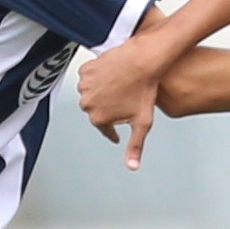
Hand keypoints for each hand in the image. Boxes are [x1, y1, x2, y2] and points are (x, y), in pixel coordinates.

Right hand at [78, 36, 166, 169]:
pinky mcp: (85, 71)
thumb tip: (132, 166)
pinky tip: (112, 77)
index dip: (114, 131)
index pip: (105, 128)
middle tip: (123, 102)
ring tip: (119, 89)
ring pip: (92, 94)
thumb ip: (135, 146)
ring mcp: (85, 86)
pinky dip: (98, 78)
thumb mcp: (142, 122)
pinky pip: (89, 77)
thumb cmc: (144, 90)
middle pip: (97, 110)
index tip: (117, 134)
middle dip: (108, 109)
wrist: (143, 62)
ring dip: (102, 93)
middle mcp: (88, 103)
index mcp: (99, 118)